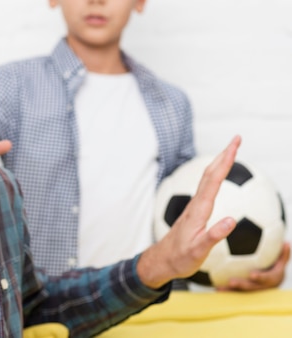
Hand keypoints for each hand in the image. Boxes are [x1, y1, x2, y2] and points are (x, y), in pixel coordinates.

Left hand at [137, 136, 241, 288]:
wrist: (162, 261)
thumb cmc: (180, 257)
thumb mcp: (198, 251)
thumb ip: (214, 236)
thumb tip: (231, 220)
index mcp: (199, 211)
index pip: (214, 180)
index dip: (225, 161)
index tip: (235, 145)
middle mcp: (196, 205)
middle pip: (210, 174)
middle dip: (224, 155)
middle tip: (237, 139)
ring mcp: (194, 207)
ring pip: (208, 180)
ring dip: (220, 163)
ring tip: (231, 150)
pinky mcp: (195, 212)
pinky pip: (207, 188)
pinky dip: (216, 176)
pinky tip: (220, 176)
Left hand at [218, 242, 290, 290]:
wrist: (273, 278)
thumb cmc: (275, 264)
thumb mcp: (280, 260)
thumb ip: (283, 253)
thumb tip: (287, 243)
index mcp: (273, 279)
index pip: (268, 278)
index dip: (261, 277)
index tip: (252, 274)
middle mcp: (264, 286)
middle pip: (253, 287)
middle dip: (242, 285)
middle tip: (231, 281)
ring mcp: (254, 290)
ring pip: (242, 291)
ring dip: (231, 290)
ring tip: (219, 288)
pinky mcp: (246, 291)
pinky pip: (235, 291)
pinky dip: (226, 289)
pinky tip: (215, 287)